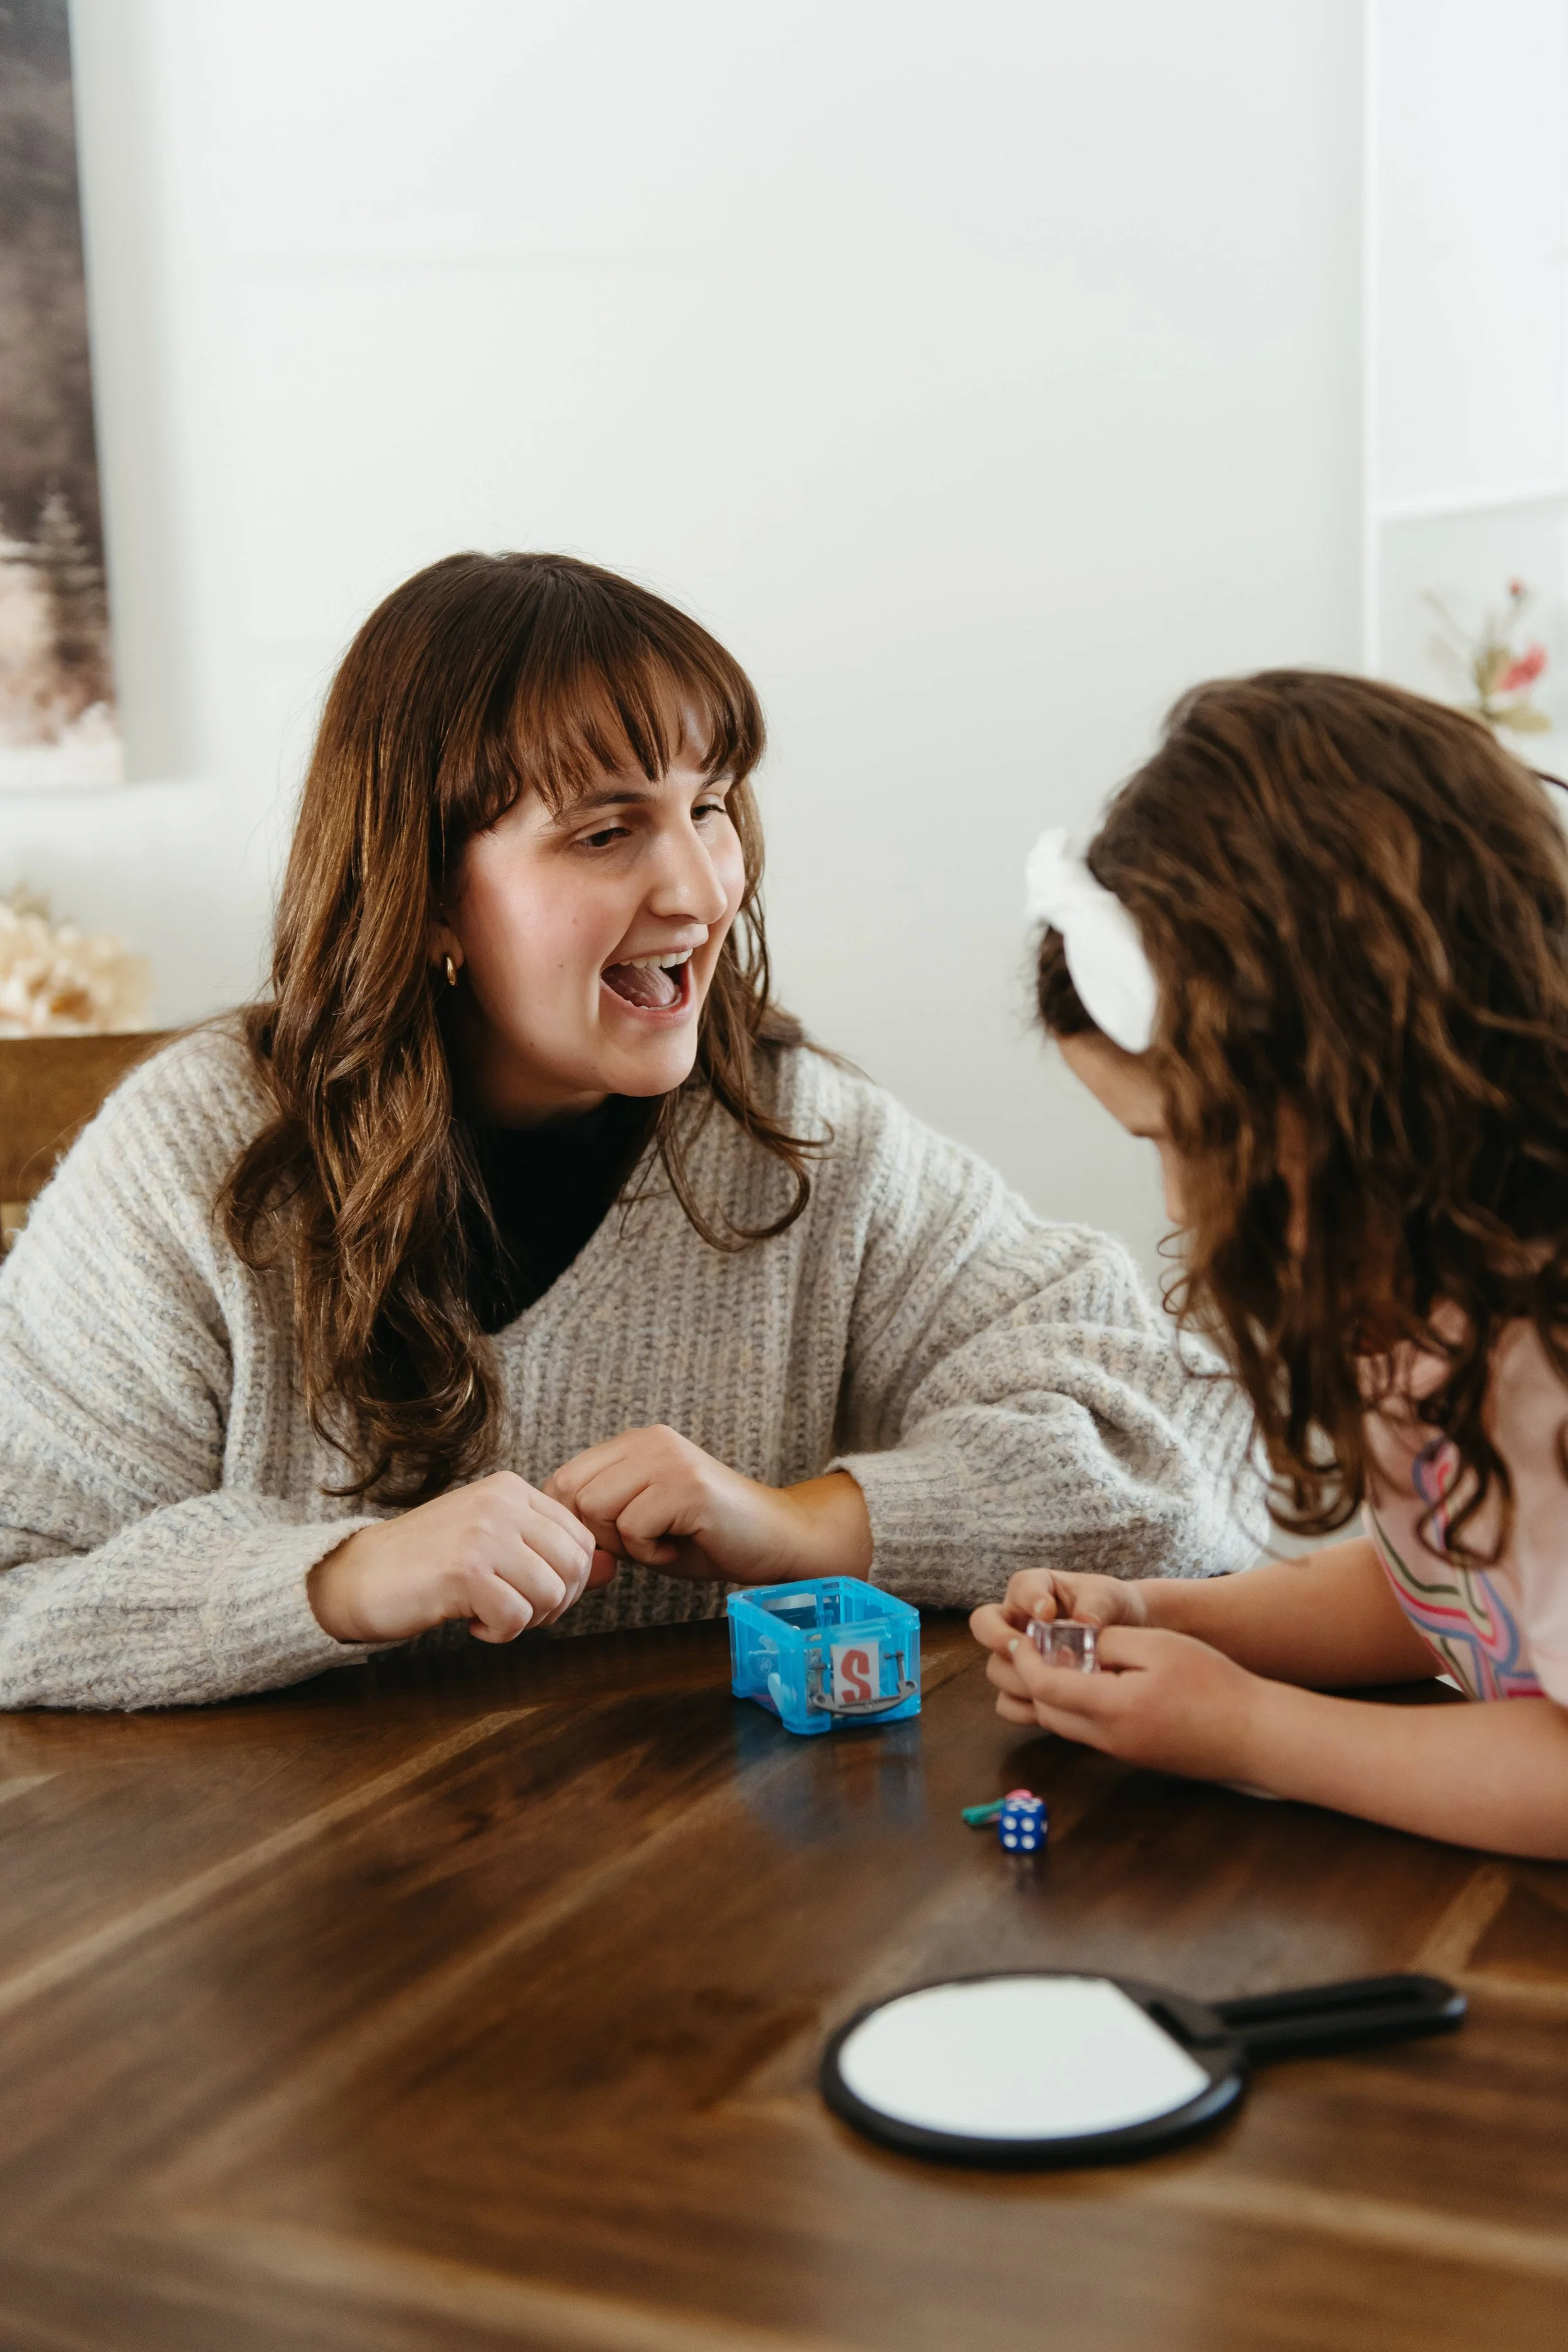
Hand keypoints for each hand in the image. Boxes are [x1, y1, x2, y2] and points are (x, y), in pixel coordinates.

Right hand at [308, 1470, 609, 1645]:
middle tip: (516, 1613)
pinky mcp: (463, 1569)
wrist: (356, 1577)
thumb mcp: (495, 1546)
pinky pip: (516, 1616)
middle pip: (574, 1566)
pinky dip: (499, 1632)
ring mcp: (482, 1532)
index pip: (580, 1538)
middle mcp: (500, 1501)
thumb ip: (549, 1553)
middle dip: (555, 1604)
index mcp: (511, 1489)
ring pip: (551, 1592)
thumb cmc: (427, 1565)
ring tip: (489, 1615)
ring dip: (526, 1620)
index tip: (532, 1594)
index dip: (568, 1580)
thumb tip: (608, 1569)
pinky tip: (470, 1622)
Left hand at [545, 1426, 871, 1584]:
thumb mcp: (642, 1521)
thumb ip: (601, 1519)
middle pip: (572, 1493)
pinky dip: (649, 1553)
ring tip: (662, 1541)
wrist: (776, 1540)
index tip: (606, 1546)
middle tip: (639, 1545)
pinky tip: (680, 1545)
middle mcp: (648, 1441)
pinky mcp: (687, 1486)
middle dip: (597, 1533)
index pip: (563, 1477)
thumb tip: (552, 1536)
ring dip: (624, 1543)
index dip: (571, 1522)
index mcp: (634, 1443)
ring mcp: (669, 1460)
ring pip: (597, 1509)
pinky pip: (633, 1528)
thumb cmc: (706, 1537)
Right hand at [969, 1567, 1153, 1705]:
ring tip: (1051, 1682)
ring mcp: (1017, 1655)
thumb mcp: (1109, 1597)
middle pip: (983, 1624)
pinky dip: (1023, 1707)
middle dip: (998, 1638)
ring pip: (995, 1667)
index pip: (1019, 1587)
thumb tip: (1087, 1623)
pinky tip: (1051, 1708)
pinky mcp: (1025, 1685)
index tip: (1048, 1613)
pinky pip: (1006, 1702)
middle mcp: (1017, 1620)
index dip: (1028, 1600)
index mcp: (1034, 1588)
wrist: (1125, 1634)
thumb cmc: (1111, 1606)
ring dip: (1018, 1677)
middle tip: (1025, 1650)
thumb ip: (1096, 1605)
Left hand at [985, 1621, 1267, 1783]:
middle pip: (1046, 1711)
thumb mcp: (1158, 1646)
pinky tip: (1088, 1682)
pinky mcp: (1133, 1755)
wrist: (1253, 1735)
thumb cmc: (1212, 1684)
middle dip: (1030, 1679)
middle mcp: (1107, 1738)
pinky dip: (1074, 1708)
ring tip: (1056, 1660)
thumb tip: (1075, 1643)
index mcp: (1110, 1708)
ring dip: (1050, 1695)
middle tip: (1030, 1646)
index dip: (1027, 1660)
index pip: (1045, 1687)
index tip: (1022, 1637)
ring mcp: (1120, 1752)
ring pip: (1064, 1726)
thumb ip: (1110, 1642)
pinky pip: (1088, 1733)